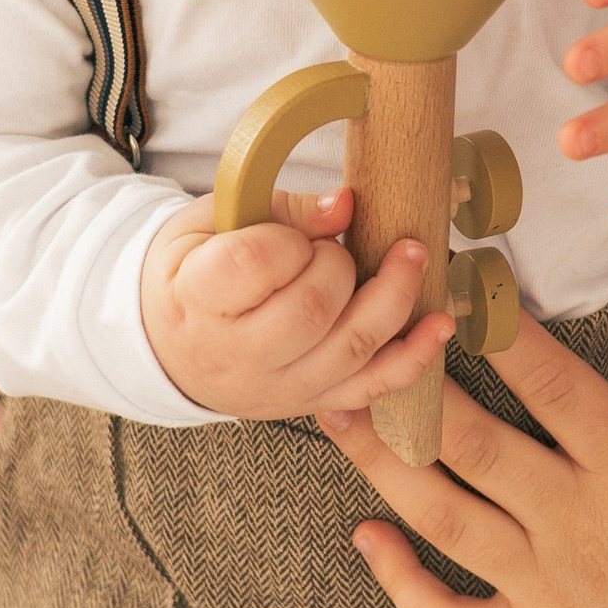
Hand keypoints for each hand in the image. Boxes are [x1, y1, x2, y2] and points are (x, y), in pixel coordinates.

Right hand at [142, 184, 450, 420]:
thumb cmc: (193, 272)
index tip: (294, 236)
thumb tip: (347, 205)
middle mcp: (236, 356)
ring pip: (352, 347)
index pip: (255, 263)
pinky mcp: (313, 402)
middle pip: (313, 308)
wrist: (167, 343)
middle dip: (339, 266)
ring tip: (411, 256)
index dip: (289, 240)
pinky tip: (440, 323)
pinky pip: (373, 387)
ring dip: (394, 297)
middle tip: (331, 250)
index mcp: (196, 300)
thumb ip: (281, 211)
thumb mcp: (214, 223)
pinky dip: (415, 357)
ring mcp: (279, 387)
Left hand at [329, 302, 607, 607]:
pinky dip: (396, 580)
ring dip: (379, 459)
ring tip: (333, 411)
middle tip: (369, 332)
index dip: (492, 323)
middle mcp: (574, 521)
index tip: (454, 279)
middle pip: (468, 436)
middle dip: (412, 378)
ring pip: (439, 514)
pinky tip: (365, 537)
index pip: (545, 376)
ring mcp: (543, 589)